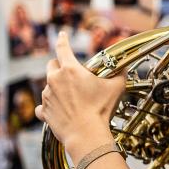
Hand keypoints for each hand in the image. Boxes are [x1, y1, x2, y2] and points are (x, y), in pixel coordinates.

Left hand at [37, 31, 125, 161]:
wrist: (86, 134)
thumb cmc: (100, 110)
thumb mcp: (115, 88)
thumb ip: (120, 75)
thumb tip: (125, 68)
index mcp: (70, 70)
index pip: (62, 48)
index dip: (62, 39)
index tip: (62, 35)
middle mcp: (54, 80)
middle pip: (51, 65)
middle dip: (59, 66)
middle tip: (70, 73)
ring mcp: (47, 96)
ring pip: (48, 85)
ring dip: (57, 87)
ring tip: (72, 98)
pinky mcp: (43, 111)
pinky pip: (43, 106)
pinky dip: (50, 107)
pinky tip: (59, 111)